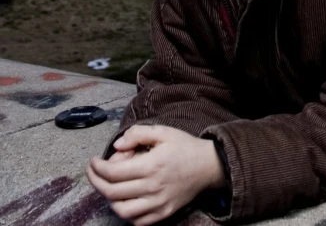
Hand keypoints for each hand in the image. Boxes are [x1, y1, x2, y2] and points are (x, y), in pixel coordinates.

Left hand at [86, 125, 225, 225]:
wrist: (209, 165)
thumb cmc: (184, 146)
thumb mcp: (163, 131)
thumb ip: (138, 134)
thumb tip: (118, 145)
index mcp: (151, 165)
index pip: (114, 173)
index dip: (97, 168)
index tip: (93, 161)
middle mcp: (152, 187)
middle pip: (113, 192)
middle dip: (96, 182)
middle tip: (93, 173)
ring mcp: (158, 203)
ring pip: (122, 210)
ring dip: (109, 199)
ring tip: (108, 187)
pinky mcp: (163, 213)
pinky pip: (137, 220)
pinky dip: (126, 212)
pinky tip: (125, 200)